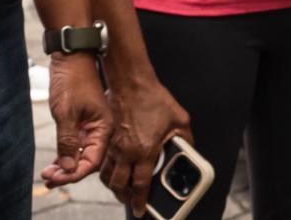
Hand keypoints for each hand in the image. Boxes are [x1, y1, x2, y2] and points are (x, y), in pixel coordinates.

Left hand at [41, 53, 112, 187]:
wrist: (71, 57)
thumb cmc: (72, 81)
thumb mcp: (66, 113)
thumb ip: (68, 141)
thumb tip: (68, 168)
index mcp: (104, 127)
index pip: (92, 160)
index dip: (74, 173)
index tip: (56, 179)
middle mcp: (101, 129)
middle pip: (87, 159)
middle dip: (68, 172)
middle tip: (47, 179)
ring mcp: (92, 126)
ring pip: (81, 153)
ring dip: (65, 165)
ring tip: (47, 174)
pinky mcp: (82, 122)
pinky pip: (77, 144)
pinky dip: (66, 154)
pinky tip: (54, 162)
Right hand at [99, 74, 191, 216]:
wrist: (132, 84)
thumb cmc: (155, 99)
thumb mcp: (180, 120)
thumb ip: (185, 139)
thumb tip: (188, 150)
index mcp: (144, 151)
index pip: (140, 185)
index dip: (140, 201)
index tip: (141, 211)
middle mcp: (126, 152)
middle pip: (119, 185)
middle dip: (124, 197)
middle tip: (132, 201)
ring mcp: (114, 146)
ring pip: (107, 176)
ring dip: (114, 186)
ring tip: (122, 190)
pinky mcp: (108, 139)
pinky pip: (103, 162)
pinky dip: (106, 171)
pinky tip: (114, 171)